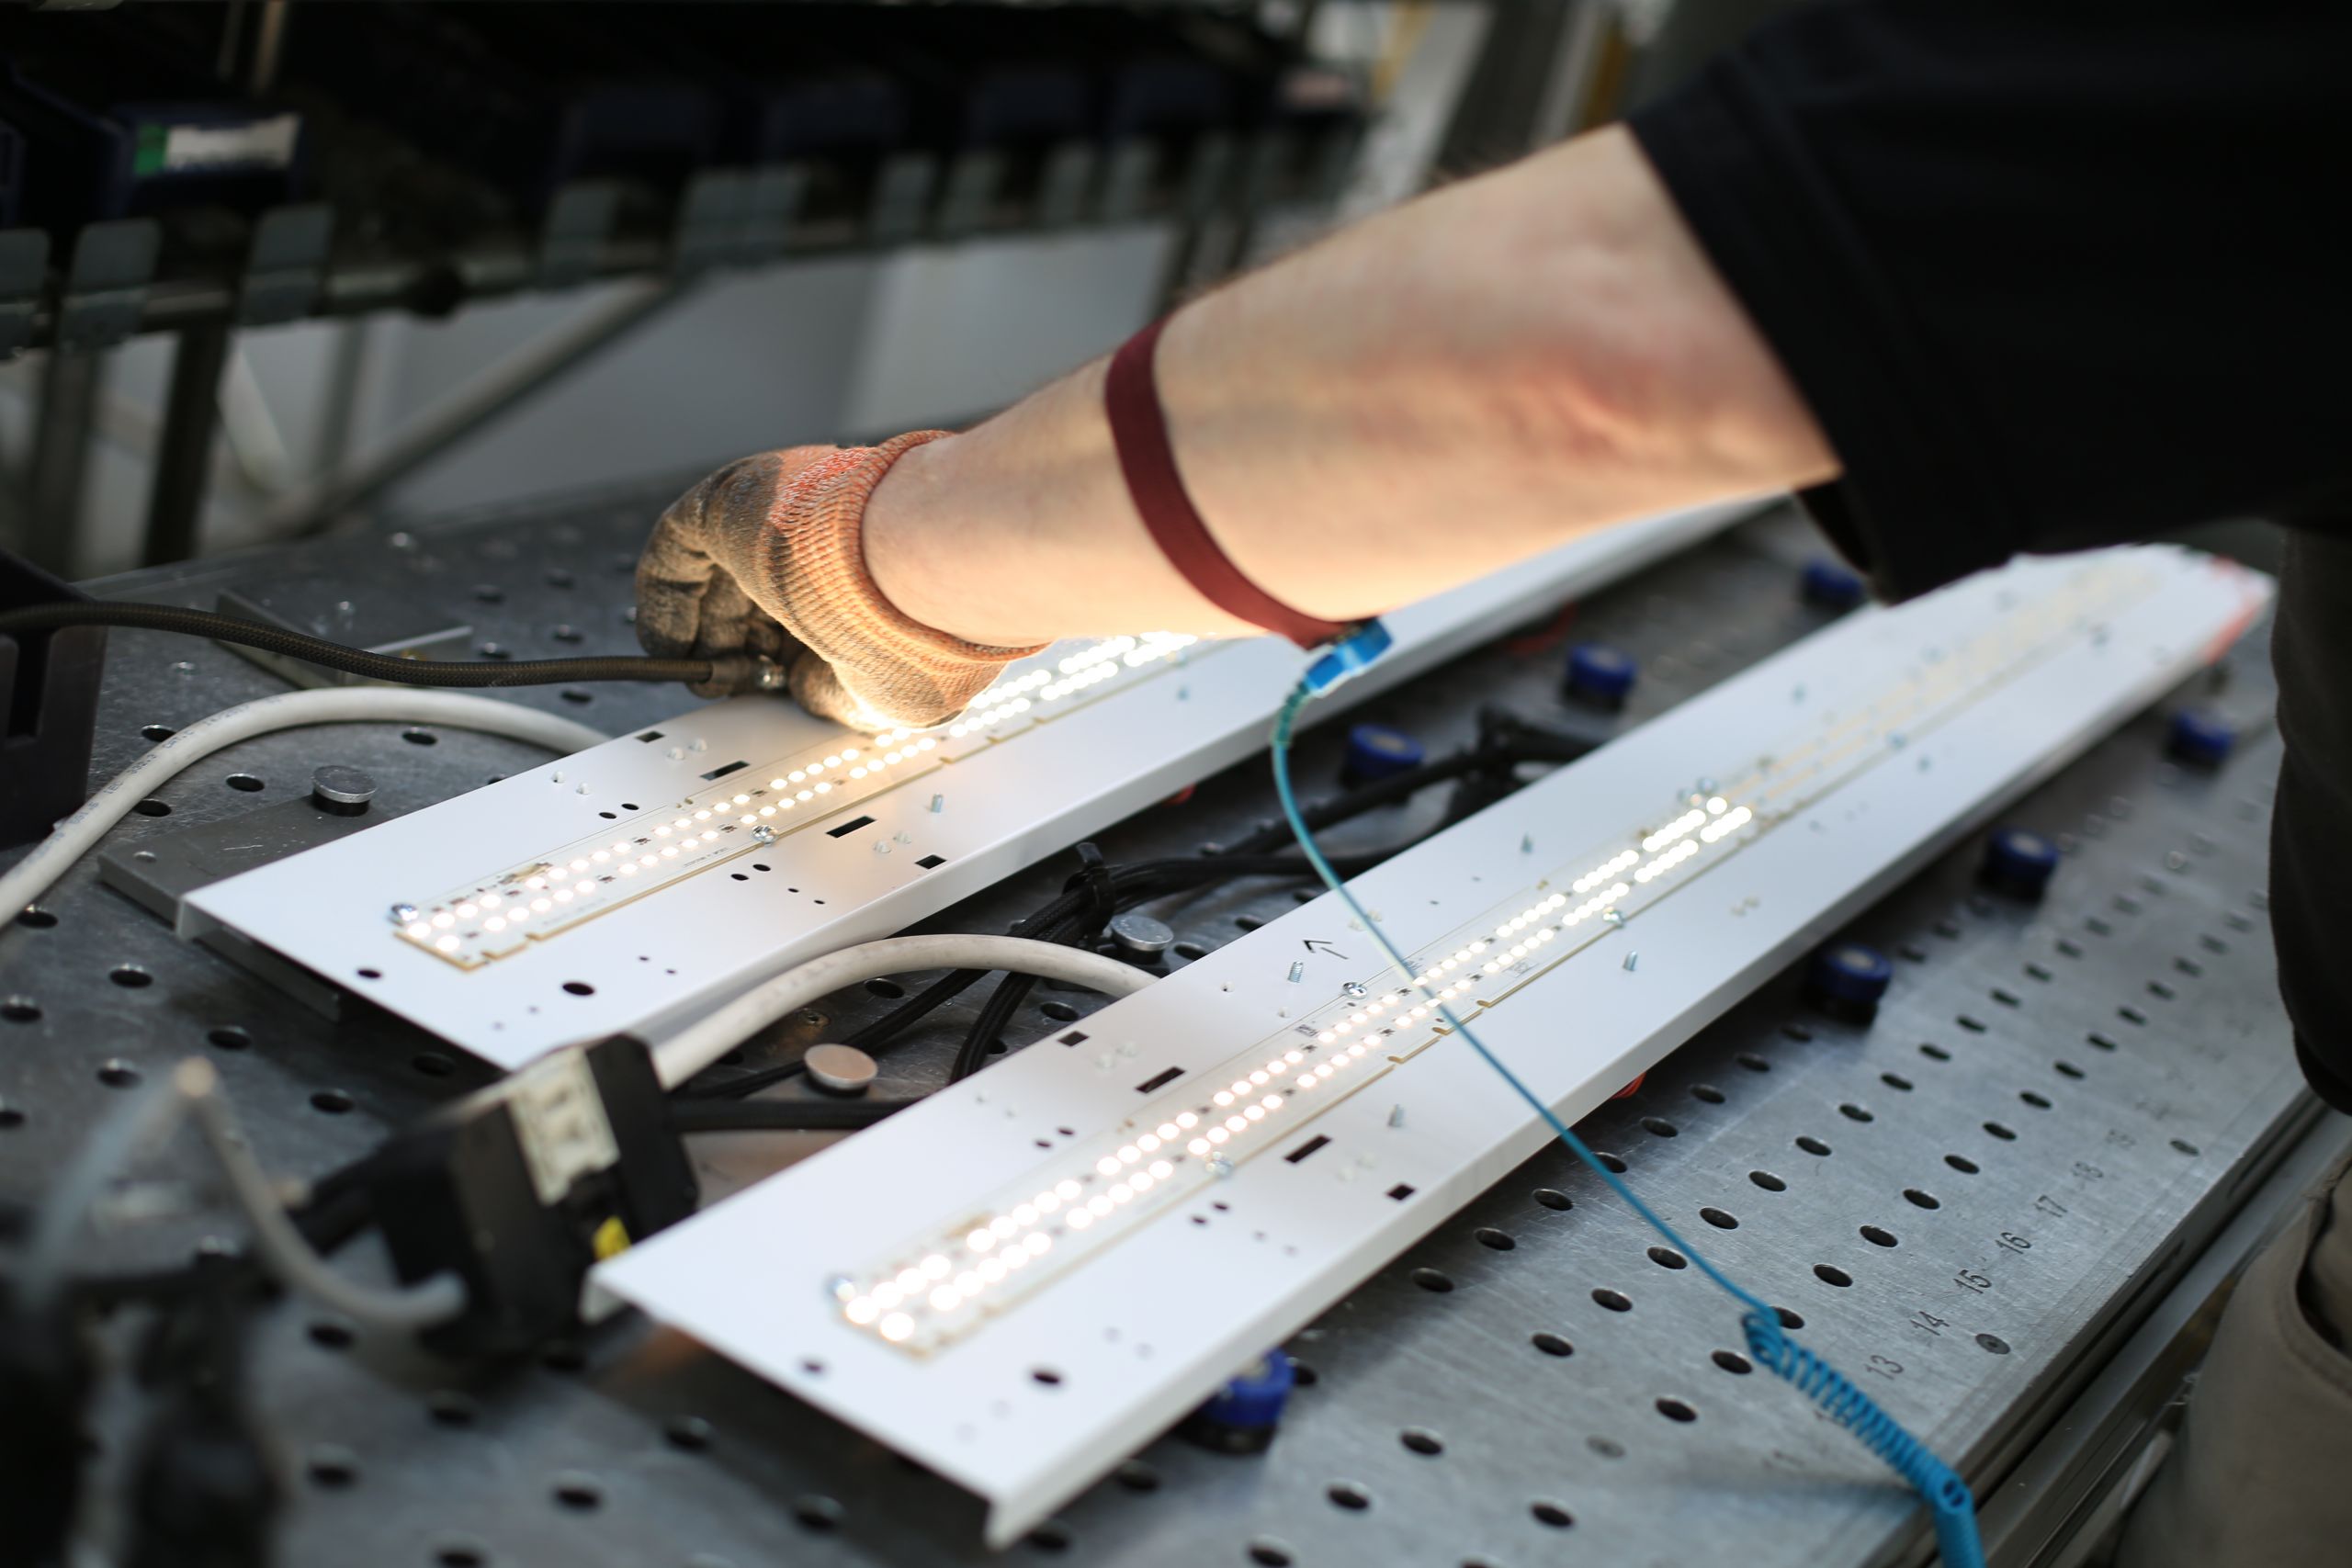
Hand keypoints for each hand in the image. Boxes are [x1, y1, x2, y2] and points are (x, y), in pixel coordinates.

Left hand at [634, 432, 1046, 728]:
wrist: (916, 568)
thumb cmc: (922, 622)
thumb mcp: (889, 685)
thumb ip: (843, 689)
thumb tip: (810, 694)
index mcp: (876, 556)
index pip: (812, 602)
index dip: (787, 651)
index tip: (778, 686)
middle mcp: (827, 525)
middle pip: (760, 584)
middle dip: (743, 643)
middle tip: (737, 686)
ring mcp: (780, 506)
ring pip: (721, 567)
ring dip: (706, 629)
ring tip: (706, 675)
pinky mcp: (730, 500)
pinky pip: (679, 547)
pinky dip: (667, 601)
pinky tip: (675, 647)